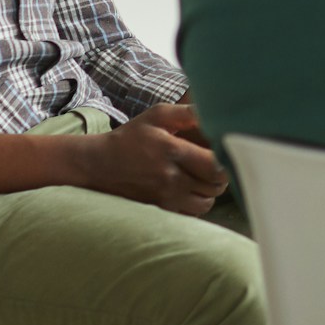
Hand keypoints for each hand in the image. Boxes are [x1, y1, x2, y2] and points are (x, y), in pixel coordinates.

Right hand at [79, 103, 229, 215]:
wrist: (99, 164)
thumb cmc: (131, 137)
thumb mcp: (156, 115)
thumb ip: (187, 112)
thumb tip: (213, 111)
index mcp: (172, 151)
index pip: (215, 166)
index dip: (226, 161)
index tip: (222, 152)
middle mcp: (170, 178)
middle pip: (215, 186)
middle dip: (221, 175)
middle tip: (215, 163)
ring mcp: (165, 197)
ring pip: (206, 203)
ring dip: (210, 191)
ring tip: (203, 177)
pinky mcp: (160, 209)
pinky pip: (191, 214)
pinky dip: (197, 203)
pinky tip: (191, 189)